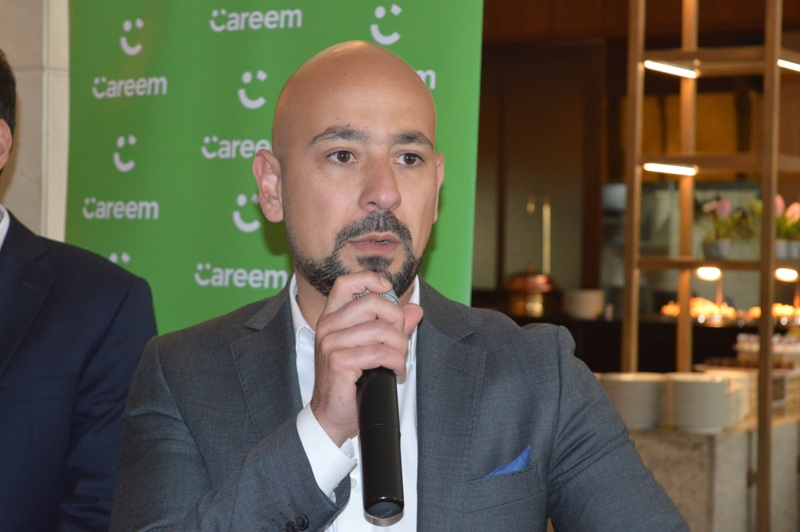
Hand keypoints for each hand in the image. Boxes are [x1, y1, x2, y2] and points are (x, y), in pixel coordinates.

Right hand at [310, 272, 422, 445]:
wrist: (332, 416)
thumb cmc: (350, 383)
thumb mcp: (371, 348)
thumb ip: (392, 326)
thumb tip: (415, 309)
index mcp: (331, 319)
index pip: (346, 284)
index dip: (370, 280)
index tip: (389, 290)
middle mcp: (327, 327)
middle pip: (372, 303)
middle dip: (397, 321)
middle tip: (401, 341)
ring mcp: (330, 344)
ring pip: (380, 329)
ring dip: (400, 346)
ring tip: (399, 360)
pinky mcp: (339, 362)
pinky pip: (379, 352)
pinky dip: (395, 361)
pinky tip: (396, 371)